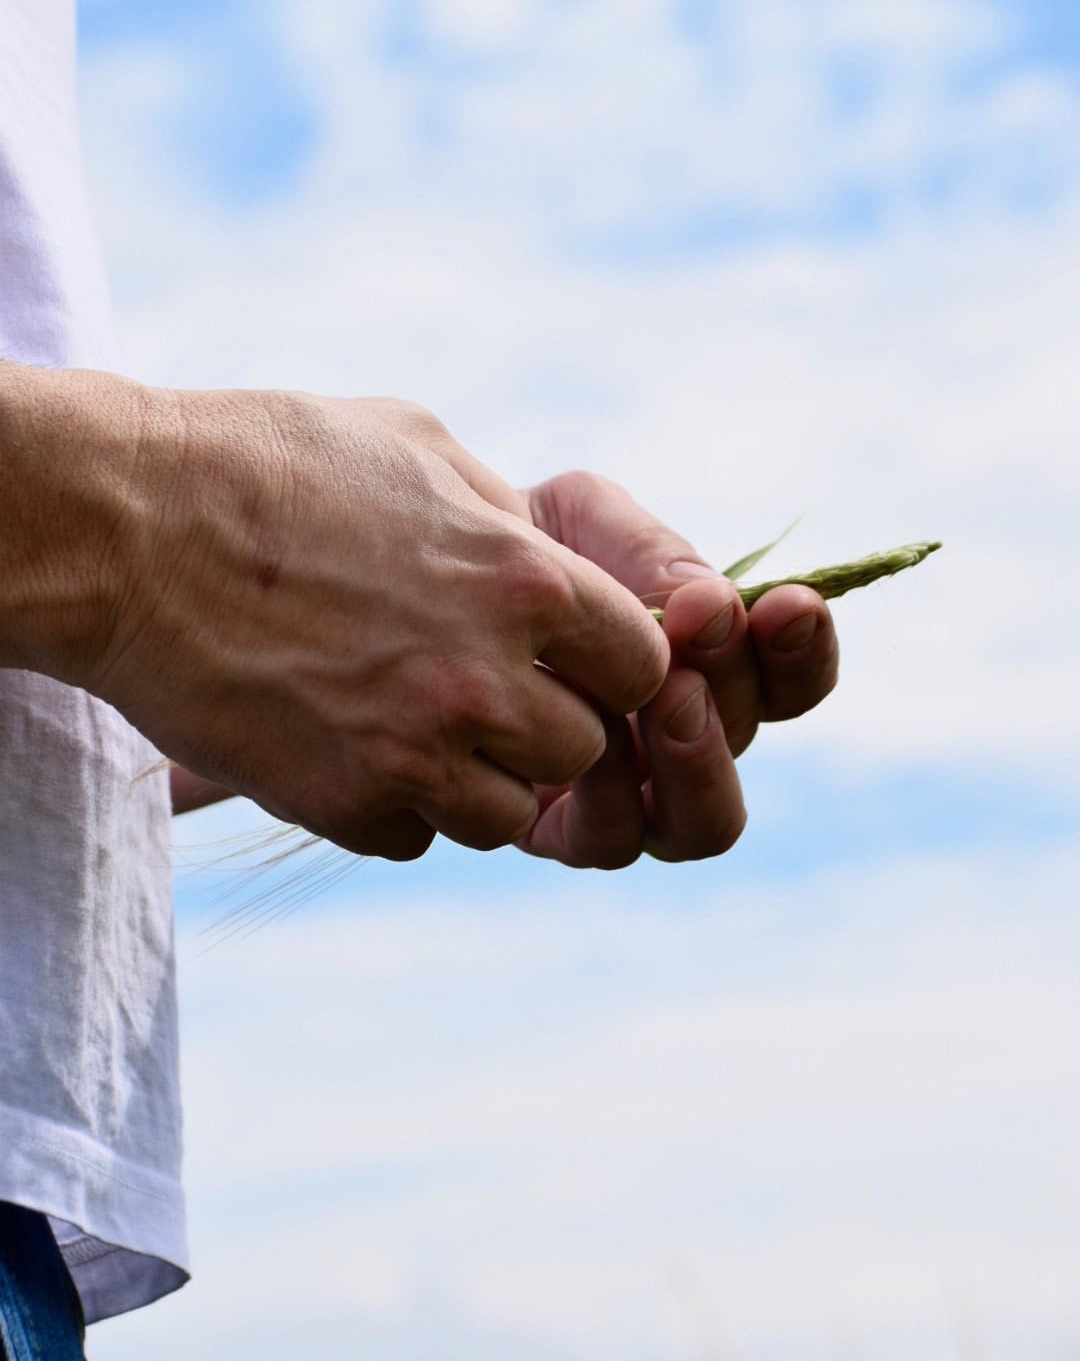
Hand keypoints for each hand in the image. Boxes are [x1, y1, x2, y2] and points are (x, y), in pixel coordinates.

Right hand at [90, 393, 668, 858]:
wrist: (130, 531)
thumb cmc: (271, 463)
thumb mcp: (416, 447)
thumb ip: (503, 514)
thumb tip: (544, 548)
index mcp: (521, 578)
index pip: (646, 664)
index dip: (614, 663)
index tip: (572, 656)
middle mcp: (484, 676)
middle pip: (584, 748)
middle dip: (548, 725)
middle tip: (485, 690)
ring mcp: (414, 752)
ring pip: (510, 814)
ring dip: (479, 777)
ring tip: (417, 721)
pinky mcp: (344, 804)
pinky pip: (419, 839)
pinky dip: (401, 806)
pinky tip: (354, 744)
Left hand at [520, 472, 839, 865]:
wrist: (406, 576)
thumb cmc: (509, 544)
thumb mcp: (582, 520)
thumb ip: (647, 551)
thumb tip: (709, 603)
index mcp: (705, 663)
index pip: (787, 678)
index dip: (805, 651)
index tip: (790, 602)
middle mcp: (676, 739)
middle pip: (749, 740)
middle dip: (738, 680)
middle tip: (703, 623)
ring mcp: (624, 795)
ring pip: (701, 824)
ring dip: (699, 758)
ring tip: (670, 693)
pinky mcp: (556, 831)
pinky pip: (613, 840)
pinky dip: (614, 795)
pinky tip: (590, 735)